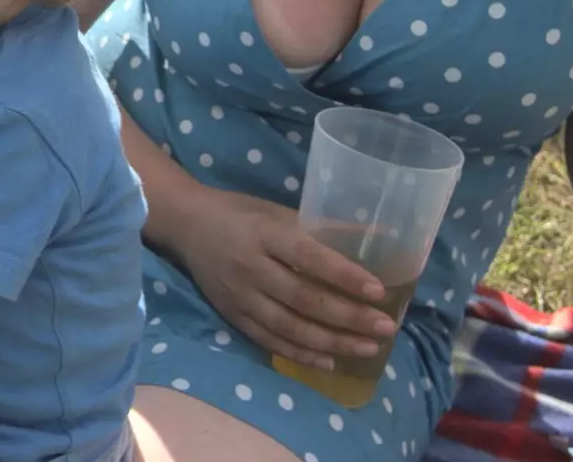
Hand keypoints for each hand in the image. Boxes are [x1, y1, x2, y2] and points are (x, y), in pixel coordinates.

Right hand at [162, 186, 398, 370]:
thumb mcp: (278, 211)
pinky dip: (300, 354)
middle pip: (304, 298)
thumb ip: (323, 227)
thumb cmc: (240, 213)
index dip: (344, 276)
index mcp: (264, 234)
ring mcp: (239, 295)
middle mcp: (250, 267)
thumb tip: (378, 235)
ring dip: (332, 342)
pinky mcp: (232, 315)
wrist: (186, 224)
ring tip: (368, 349)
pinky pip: (269, 341)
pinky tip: (329, 361)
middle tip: (385, 327)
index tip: (379, 291)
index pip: (309, 257)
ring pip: (290, 327)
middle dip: (348, 317)